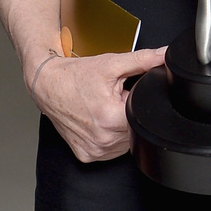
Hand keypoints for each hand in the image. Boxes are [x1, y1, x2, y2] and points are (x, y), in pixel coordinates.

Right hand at [27, 44, 165, 161]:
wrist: (47, 85)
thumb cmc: (75, 76)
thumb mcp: (111, 64)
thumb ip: (142, 60)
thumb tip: (164, 55)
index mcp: (111, 118)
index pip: (144, 114)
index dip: (137, 101)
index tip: (124, 94)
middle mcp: (102, 139)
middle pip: (135, 129)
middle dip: (129, 113)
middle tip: (113, 99)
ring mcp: (94, 150)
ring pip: (125, 142)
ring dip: (120, 127)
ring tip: (104, 109)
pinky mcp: (86, 155)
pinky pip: (109, 149)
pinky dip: (108, 136)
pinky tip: (97, 121)